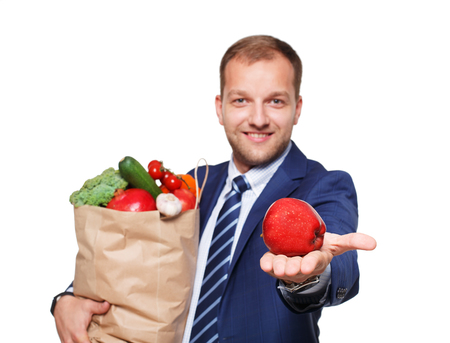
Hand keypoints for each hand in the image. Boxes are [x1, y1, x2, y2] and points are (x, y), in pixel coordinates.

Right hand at [54, 295, 109, 342]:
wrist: (61, 306)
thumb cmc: (75, 306)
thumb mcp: (88, 305)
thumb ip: (99, 307)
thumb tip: (108, 304)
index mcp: (78, 334)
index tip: (100, 341)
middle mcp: (70, 340)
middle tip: (96, 339)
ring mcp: (66, 341)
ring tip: (90, 339)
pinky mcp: (64, 340)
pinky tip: (83, 340)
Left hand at [260, 232, 375, 283]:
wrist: (302, 249)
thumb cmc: (320, 246)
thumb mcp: (337, 243)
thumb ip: (353, 241)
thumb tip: (374, 243)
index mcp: (318, 260)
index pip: (316, 262)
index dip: (312, 263)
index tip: (307, 264)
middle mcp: (302, 266)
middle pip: (297, 268)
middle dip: (293, 268)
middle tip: (290, 268)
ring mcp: (288, 265)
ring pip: (282, 268)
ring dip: (279, 267)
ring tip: (277, 266)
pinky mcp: (275, 263)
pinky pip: (269, 264)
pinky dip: (266, 264)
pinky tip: (264, 263)